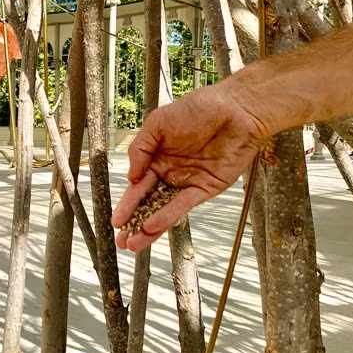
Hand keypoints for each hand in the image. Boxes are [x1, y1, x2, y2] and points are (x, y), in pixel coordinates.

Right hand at [112, 83, 267, 250]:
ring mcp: (188, 182)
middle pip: (149, 202)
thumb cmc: (198, 108)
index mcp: (157, 157)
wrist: (235, 109)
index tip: (117, 220)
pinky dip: (168, 216)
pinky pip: (184, 205)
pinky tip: (153, 226)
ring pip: (164, 209)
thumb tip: (131, 177)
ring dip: (149, 228)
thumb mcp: (158, 123)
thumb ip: (140, 149)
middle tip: (122, 240)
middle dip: (135, 222)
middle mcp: (171, 173)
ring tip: (134, 243)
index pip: (138, 186)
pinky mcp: (206, 188)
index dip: (127, 204)